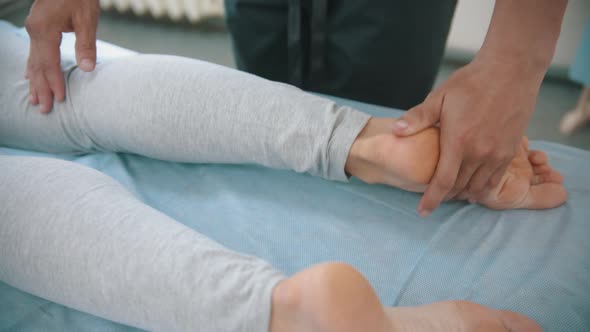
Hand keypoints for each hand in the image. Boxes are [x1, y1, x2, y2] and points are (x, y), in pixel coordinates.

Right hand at [25, 0, 99, 112]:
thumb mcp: (87, 18)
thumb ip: (86, 44)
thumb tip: (88, 69)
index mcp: (45, 30)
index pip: (49, 63)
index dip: (54, 82)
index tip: (59, 100)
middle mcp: (34, 30)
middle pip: (37, 66)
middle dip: (41, 88)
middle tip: (44, 110)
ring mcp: (34, 28)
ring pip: (32, 60)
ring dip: (34, 81)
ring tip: (35, 100)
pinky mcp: (37, 26)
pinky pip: (32, 52)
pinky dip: (32, 67)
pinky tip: (30, 77)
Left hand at [392, 55, 543, 215]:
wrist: (510, 70)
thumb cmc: (471, 82)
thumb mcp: (439, 97)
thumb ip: (417, 118)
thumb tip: (395, 131)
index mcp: (458, 142)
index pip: (443, 182)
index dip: (431, 199)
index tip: (422, 212)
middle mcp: (479, 153)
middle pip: (459, 187)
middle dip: (446, 195)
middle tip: (435, 196)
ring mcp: (498, 153)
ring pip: (478, 186)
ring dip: (464, 193)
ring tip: (454, 193)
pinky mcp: (511, 150)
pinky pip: (496, 179)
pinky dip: (484, 187)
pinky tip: (476, 187)